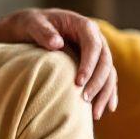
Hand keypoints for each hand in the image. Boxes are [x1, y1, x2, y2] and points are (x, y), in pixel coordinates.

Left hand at [0, 8, 117, 119]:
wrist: (31, 27)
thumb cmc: (30, 24)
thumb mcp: (32, 24)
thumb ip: (42, 32)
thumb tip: (57, 44)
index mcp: (83, 26)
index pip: (93, 45)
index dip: (89, 64)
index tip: (78, 82)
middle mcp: (95, 38)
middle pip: (105, 61)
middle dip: (97, 82)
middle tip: (84, 100)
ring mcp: (97, 52)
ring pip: (109, 73)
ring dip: (105, 93)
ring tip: (95, 114)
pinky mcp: (94, 63)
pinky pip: (107, 78)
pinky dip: (108, 93)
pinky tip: (108, 109)